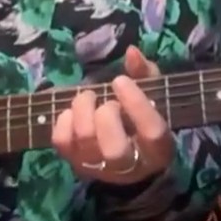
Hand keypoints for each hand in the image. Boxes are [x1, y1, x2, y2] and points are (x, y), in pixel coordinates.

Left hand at [51, 46, 175, 184]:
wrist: (127, 156)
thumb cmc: (142, 119)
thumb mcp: (152, 95)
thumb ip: (145, 73)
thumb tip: (132, 52)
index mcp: (158, 150)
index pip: (152, 132)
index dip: (136, 103)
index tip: (120, 80)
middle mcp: (130, 166)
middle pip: (114, 148)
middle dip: (106, 115)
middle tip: (105, 100)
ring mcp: (99, 168)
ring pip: (86, 142)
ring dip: (82, 110)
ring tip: (88, 98)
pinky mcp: (75, 163)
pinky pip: (61, 142)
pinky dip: (63, 121)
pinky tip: (72, 112)